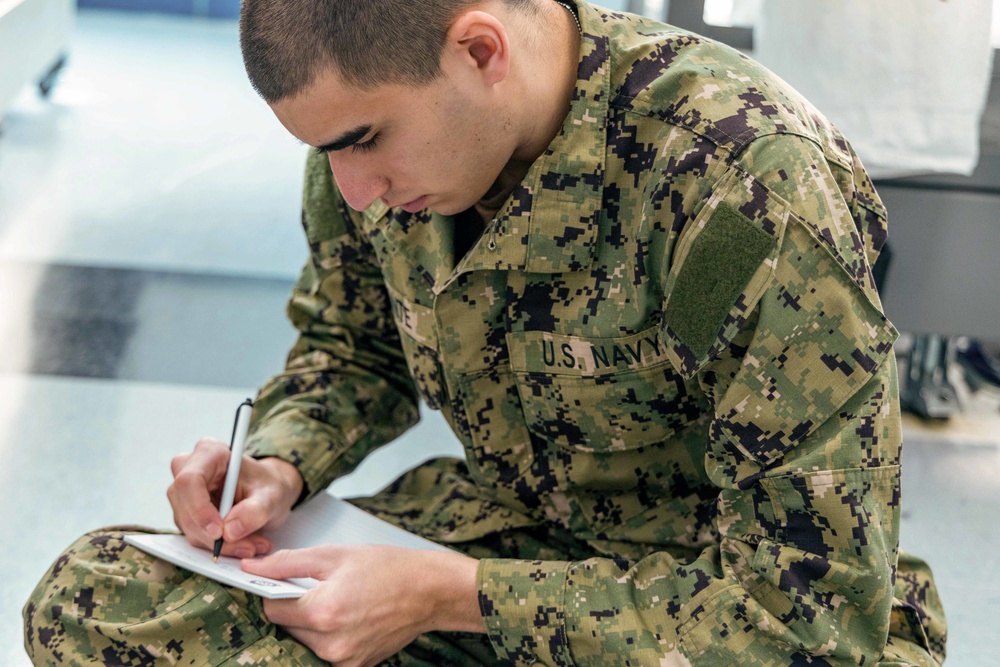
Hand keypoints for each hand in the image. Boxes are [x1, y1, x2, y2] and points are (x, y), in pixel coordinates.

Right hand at [167, 437, 303, 557]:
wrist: (267, 492)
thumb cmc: (268, 485)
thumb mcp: (272, 496)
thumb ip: (255, 510)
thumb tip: (229, 531)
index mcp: (210, 452)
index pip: (190, 480)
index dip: (200, 509)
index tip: (219, 532)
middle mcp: (189, 468)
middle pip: (186, 507)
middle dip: (213, 535)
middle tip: (247, 547)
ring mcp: (184, 492)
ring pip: (188, 526)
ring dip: (218, 543)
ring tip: (252, 544)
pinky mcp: (185, 511)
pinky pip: (193, 534)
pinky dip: (216, 545)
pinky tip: (241, 544)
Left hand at [242, 545, 484, 665]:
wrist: (430, 591)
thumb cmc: (389, 569)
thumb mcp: (335, 555)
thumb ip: (288, 562)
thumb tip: (253, 568)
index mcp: (323, 612)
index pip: (271, 609)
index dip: (275, 592)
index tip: (284, 583)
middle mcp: (331, 643)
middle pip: (287, 628)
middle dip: (296, 608)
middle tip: (322, 588)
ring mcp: (344, 660)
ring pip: (305, 642)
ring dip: (313, 624)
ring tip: (340, 602)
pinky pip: (326, 653)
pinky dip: (330, 637)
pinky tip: (350, 618)